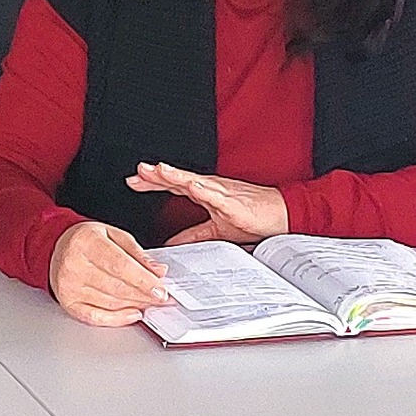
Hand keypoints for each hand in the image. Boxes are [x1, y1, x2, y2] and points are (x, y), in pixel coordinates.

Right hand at [48, 220, 169, 326]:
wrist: (58, 248)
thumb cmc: (87, 241)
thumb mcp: (113, 235)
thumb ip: (137, 252)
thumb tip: (157, 271)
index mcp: (85, 242)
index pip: (120, 265)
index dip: (143, 280)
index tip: (161, 290)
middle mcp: (73, 265)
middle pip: (116, 286)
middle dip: (144, 295)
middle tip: (162, 298)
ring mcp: (69, 286)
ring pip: (110, 302)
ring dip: (135, 305)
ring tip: (150, 302)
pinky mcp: (68, 302)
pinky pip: (96, 317)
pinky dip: (117, 319)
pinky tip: (132, 314)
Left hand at [126, 162, 288, 245]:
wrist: (282, 214)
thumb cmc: (252, 217)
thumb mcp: (216, 229)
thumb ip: (193, 234)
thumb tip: (172, 244)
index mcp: (205, 193)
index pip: (174, 185)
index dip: (154, 182)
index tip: (133, 181)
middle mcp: (211, 189)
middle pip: (179, 179)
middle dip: (157, 175)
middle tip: (138, 172)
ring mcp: (223, 194)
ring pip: (195, 182)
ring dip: (176, 176)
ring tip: (159, 171)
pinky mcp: (235, 204)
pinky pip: (218, 196)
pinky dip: (205, 190)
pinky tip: (192, 185)